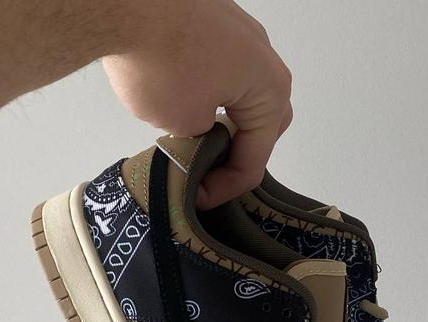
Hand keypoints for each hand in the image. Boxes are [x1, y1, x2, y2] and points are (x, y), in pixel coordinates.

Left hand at [103, 0, 292, 208]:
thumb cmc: (157, 55)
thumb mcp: (183, 125)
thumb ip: (202, 139)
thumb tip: (198, 133)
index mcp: (270, 90)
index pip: (255, 159)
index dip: (224, 188)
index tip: (198, 197)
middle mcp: (264, 55)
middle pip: (261, 123)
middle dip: (236, 152)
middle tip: (206, 171)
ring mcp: (239, 30)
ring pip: (241, 91)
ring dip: (222, 119)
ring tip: (190, 137)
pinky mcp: (212, 17)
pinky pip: (221, 65)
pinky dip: (207, 89)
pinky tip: (178, 98)